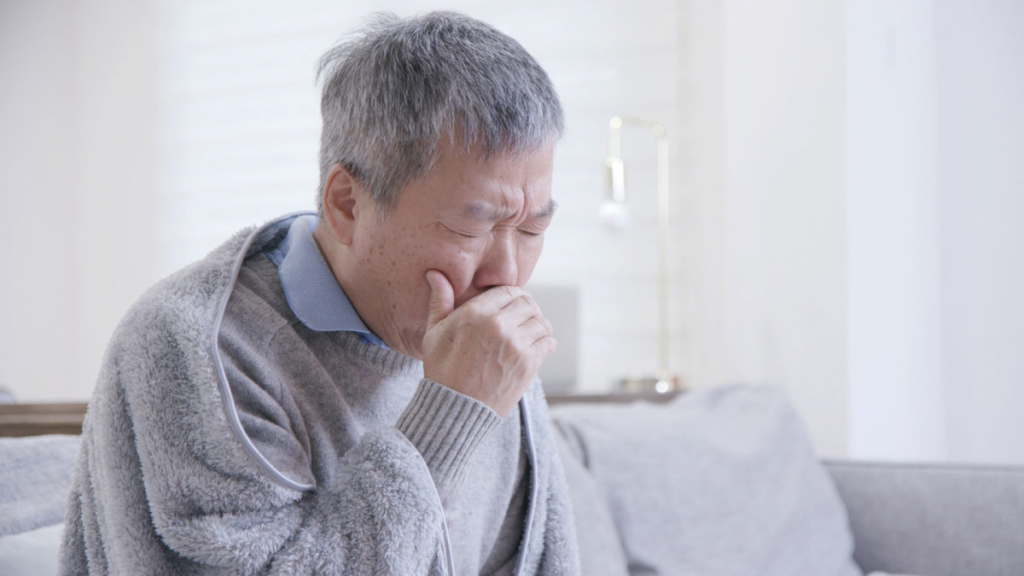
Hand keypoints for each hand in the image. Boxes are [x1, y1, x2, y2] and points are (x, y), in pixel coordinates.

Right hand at [421, 270, 556, 417]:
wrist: (454, 408)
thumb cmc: (442, 370)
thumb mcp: (434, 333)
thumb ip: (440, 301)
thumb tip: (435, 273)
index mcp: (476, 313)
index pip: (509, 290)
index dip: (513, 296)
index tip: (512, 305)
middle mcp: (498, 325)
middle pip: (528, 303)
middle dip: (527, 309)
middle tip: (522, 319)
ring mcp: (516, 345)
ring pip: (541, 322)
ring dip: (537, 326)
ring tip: (528, 333)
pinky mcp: (528, 364)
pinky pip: (548, 342)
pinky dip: (544, 343)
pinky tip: (533, 348)